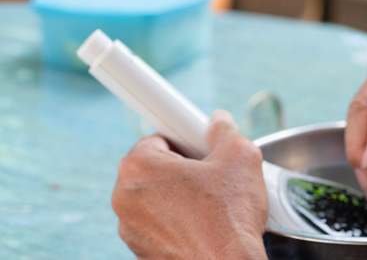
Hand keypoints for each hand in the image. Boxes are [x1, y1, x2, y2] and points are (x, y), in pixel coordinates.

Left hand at [112, 110, 267, 258]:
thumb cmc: (229, 215)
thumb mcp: (239, 155)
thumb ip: (224, 130)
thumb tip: (218, 121)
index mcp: (139, 166)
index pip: (156, 138)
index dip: (183, 140)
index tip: (197, 148)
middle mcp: (124, 197)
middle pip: (153, 169)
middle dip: (181, 169)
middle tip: (210, 176)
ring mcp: (130, 228)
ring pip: (154, 199)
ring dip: (177, 196)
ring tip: (210, 203)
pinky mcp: (140, 251)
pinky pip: (157, 225)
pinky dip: (176, 222)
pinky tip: (203, 224)